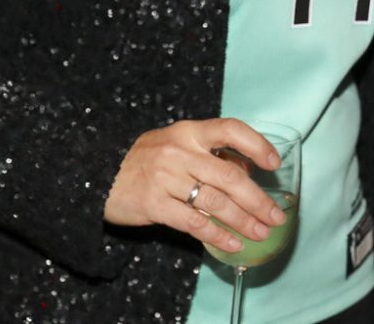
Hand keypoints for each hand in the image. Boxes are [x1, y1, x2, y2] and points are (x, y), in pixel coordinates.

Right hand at [104, 118, 287, 253]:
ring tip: (261, 233)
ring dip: (243, 221)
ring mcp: (166, 177)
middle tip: (276, 216)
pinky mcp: (154, 204)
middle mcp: (180, 151)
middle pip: (230, 176)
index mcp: (189, 131)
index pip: (231, 130)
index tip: (274, 164)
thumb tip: (249, 167)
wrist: (97, 174)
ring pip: (216, 202)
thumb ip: (209, 153)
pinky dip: (217, 235)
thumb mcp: (176, 144)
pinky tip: (232, 244)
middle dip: (258, 200)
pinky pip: (194, 222)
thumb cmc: (146, 160)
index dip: (257, 145)